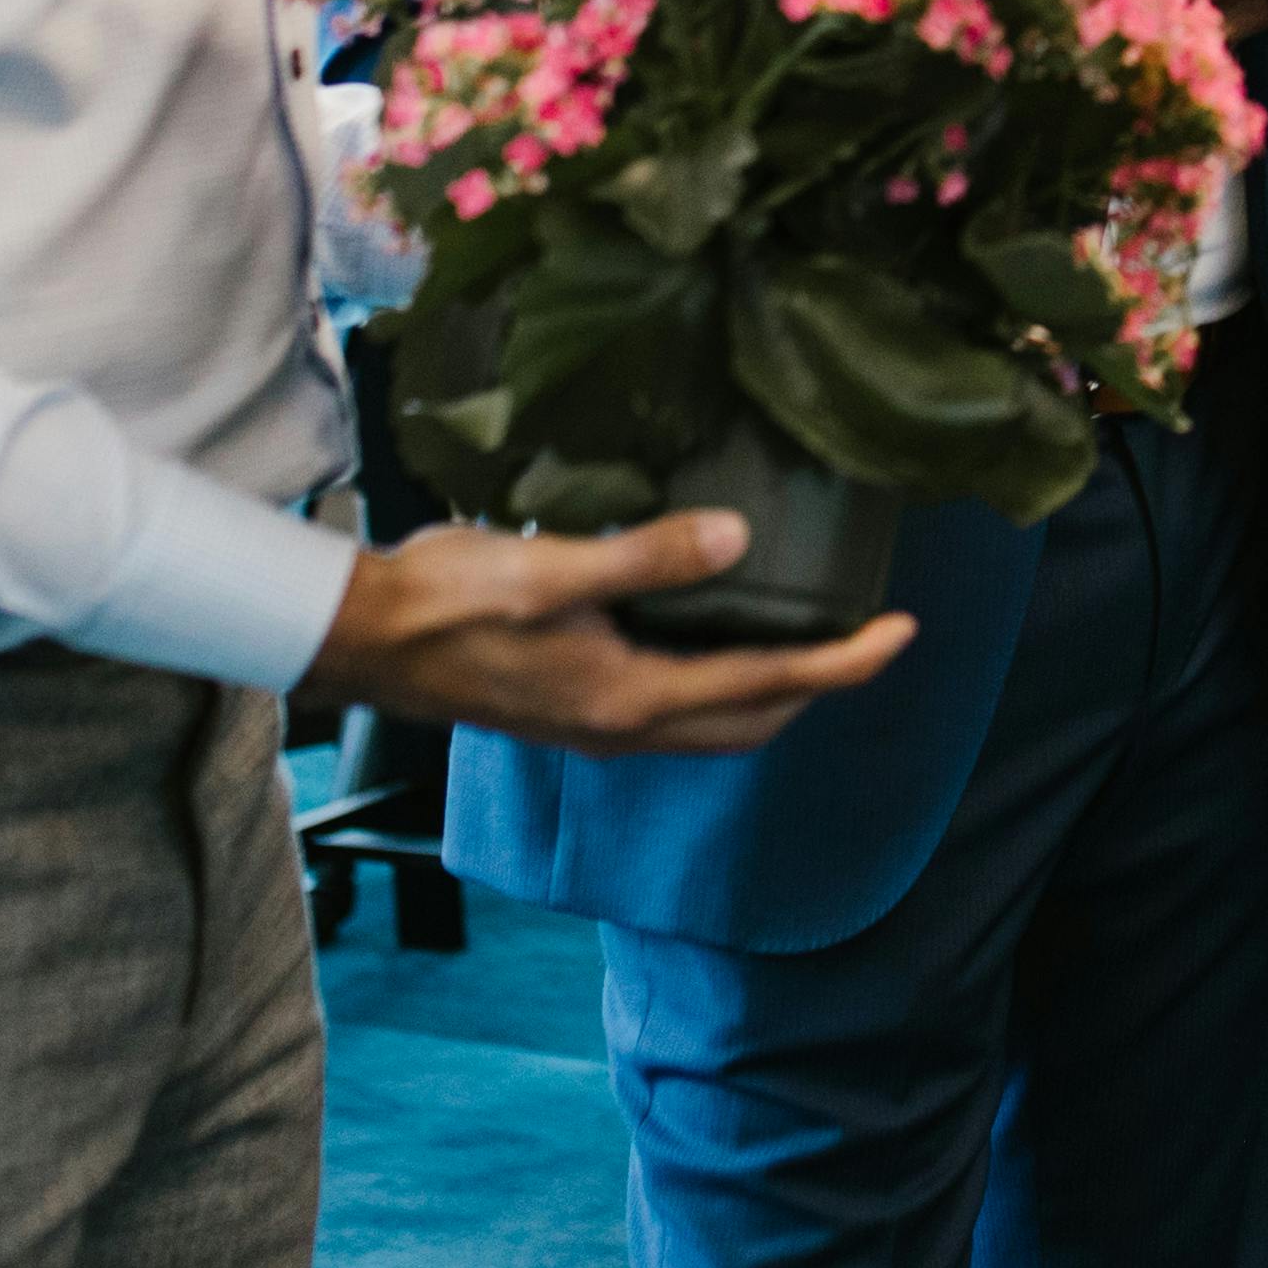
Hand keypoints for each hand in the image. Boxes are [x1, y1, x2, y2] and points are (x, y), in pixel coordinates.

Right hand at [299, 511, 912, 755]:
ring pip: (716, 724)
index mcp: (632, 698)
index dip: (844, 662)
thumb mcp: (554, 566)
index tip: (902, 632)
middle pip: (754, 720)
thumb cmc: (451, 598)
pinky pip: (678, 712)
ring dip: (774, 690)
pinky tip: (716, 636)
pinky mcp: (576, 712)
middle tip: (870, 637)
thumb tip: (738, 540)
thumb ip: (647, 557)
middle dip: (822, 685)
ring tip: (814, 638)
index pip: (768, 684)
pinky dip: (722, 684)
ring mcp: (599, 727)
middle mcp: (625, 727)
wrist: (365, 639)